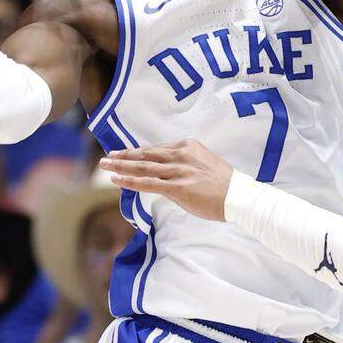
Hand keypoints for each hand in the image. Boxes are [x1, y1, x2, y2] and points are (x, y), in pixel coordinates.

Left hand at [99, 139, 233, 221]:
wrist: (238, 196)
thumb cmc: (225, 184)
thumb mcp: (204, 164)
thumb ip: (186, 163)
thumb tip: (170, 171)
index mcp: (187, 146)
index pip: (157, 149)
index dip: (139, 152)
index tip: (126, 153)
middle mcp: (180, 155)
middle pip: (146, 154)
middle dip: (124, 155)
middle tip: (108, 156)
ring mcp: (177, 170)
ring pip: (142, 166)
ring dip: (121, 165)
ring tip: (105, 165)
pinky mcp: (176, 187)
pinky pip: (147, 183)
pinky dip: (129, 180)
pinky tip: (117, 179)